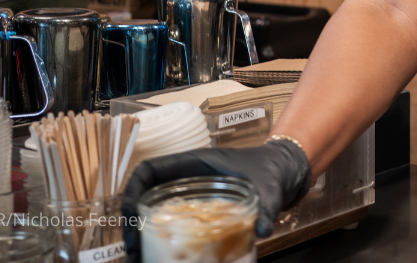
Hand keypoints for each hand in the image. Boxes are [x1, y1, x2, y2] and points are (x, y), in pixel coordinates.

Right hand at [120, 139, 310, 260]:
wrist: (286, 173)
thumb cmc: (273, 169)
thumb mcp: (269, 186)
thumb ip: (267, 206)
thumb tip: (262, 229)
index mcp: (194, 163)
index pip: (149, 170)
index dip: (132, 190)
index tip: (130, 217)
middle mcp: (188, 180)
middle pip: (146, 198)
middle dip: (133, 225)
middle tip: (134, 253)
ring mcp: (193, 198)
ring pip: (157, 215)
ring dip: (146, 238)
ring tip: (143, 260)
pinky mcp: (202, 215)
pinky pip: (177, 228)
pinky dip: (168, 244)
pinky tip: (169, 260)